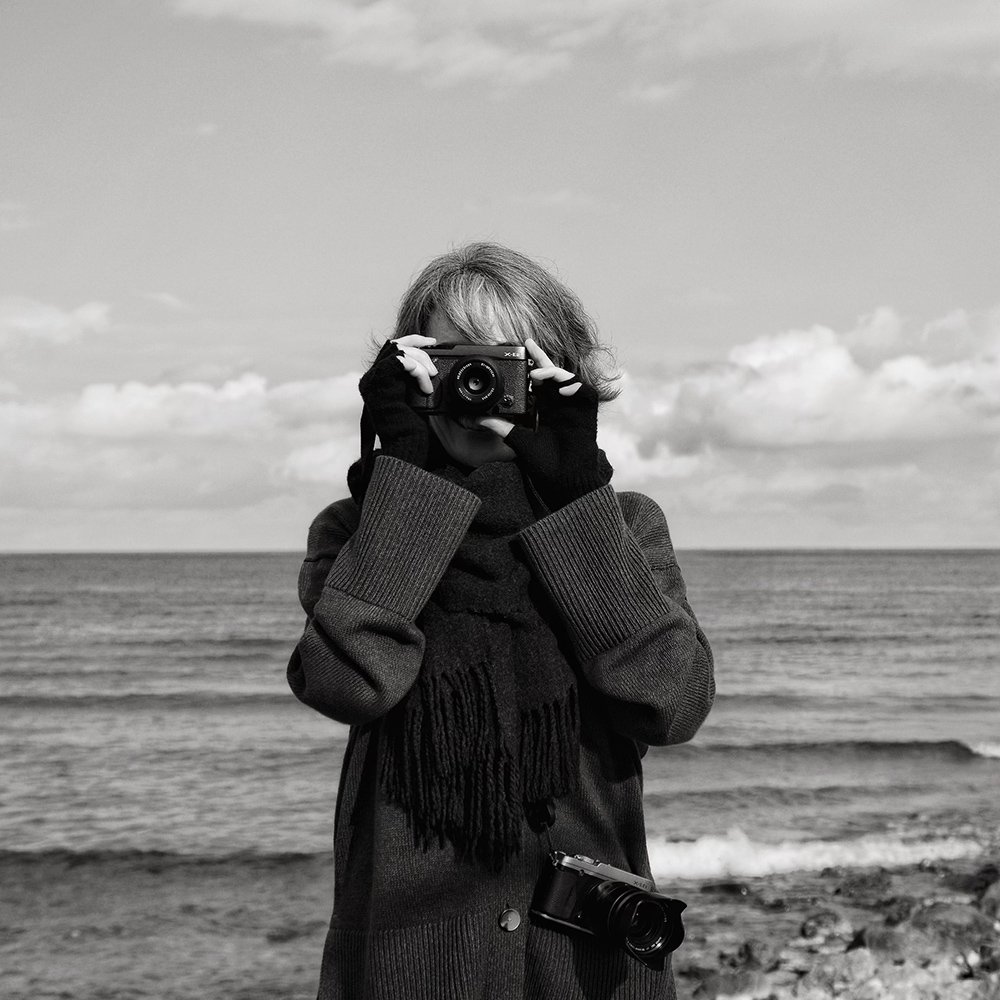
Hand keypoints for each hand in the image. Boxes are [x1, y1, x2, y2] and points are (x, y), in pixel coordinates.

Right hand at [348, 336, 437, 501]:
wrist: (408, 453)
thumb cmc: (414, 435)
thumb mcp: (419, 403)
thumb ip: (419, 384)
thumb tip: (434, 367)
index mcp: (380, 382)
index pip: (392, 348)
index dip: (413, 341)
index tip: (434, 343)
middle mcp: (372, 380)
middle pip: (394, 344)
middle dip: (418, 344)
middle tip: (436, 350)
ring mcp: (374, 382)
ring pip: (399, 350)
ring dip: (421, 359)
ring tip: (433, 376)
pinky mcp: (381, 387)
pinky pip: (401, 362)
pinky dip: (418, 370)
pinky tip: (427, 388)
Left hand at [478, 339, 611, 509]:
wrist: (565, 484)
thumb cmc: (546, 468)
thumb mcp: (520, 443)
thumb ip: (503, 429)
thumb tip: (479, 419)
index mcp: (548, 412)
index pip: (540, 383)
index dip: (532, 366)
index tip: (519, 352)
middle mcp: (562, 407)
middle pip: (554, 376)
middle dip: (542, 358)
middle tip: (528, 344)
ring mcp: (576, 410)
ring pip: (570, 380)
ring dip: (556, 373)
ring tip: (539, 373)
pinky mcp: (588, 416)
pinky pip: (587, 394)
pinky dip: (576, 387)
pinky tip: (563, 388)